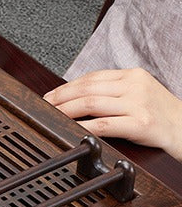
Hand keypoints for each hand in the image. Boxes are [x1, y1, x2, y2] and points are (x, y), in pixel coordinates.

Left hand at [44, 68, 181, 159]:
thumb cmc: (162, 117)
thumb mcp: (140, 95)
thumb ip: (114, 93)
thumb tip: (78, 98)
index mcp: (133, 76)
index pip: (91, 78)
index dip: (66, 86)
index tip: (50, 95)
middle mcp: (135, 86)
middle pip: (87, 88)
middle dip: (60, 98)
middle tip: (44, 106)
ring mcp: (139, 104)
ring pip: (91, 103)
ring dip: (66, 111)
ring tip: (52, 116)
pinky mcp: (141, 123)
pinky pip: (105, 124)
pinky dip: (84, 127)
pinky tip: (71, 130)